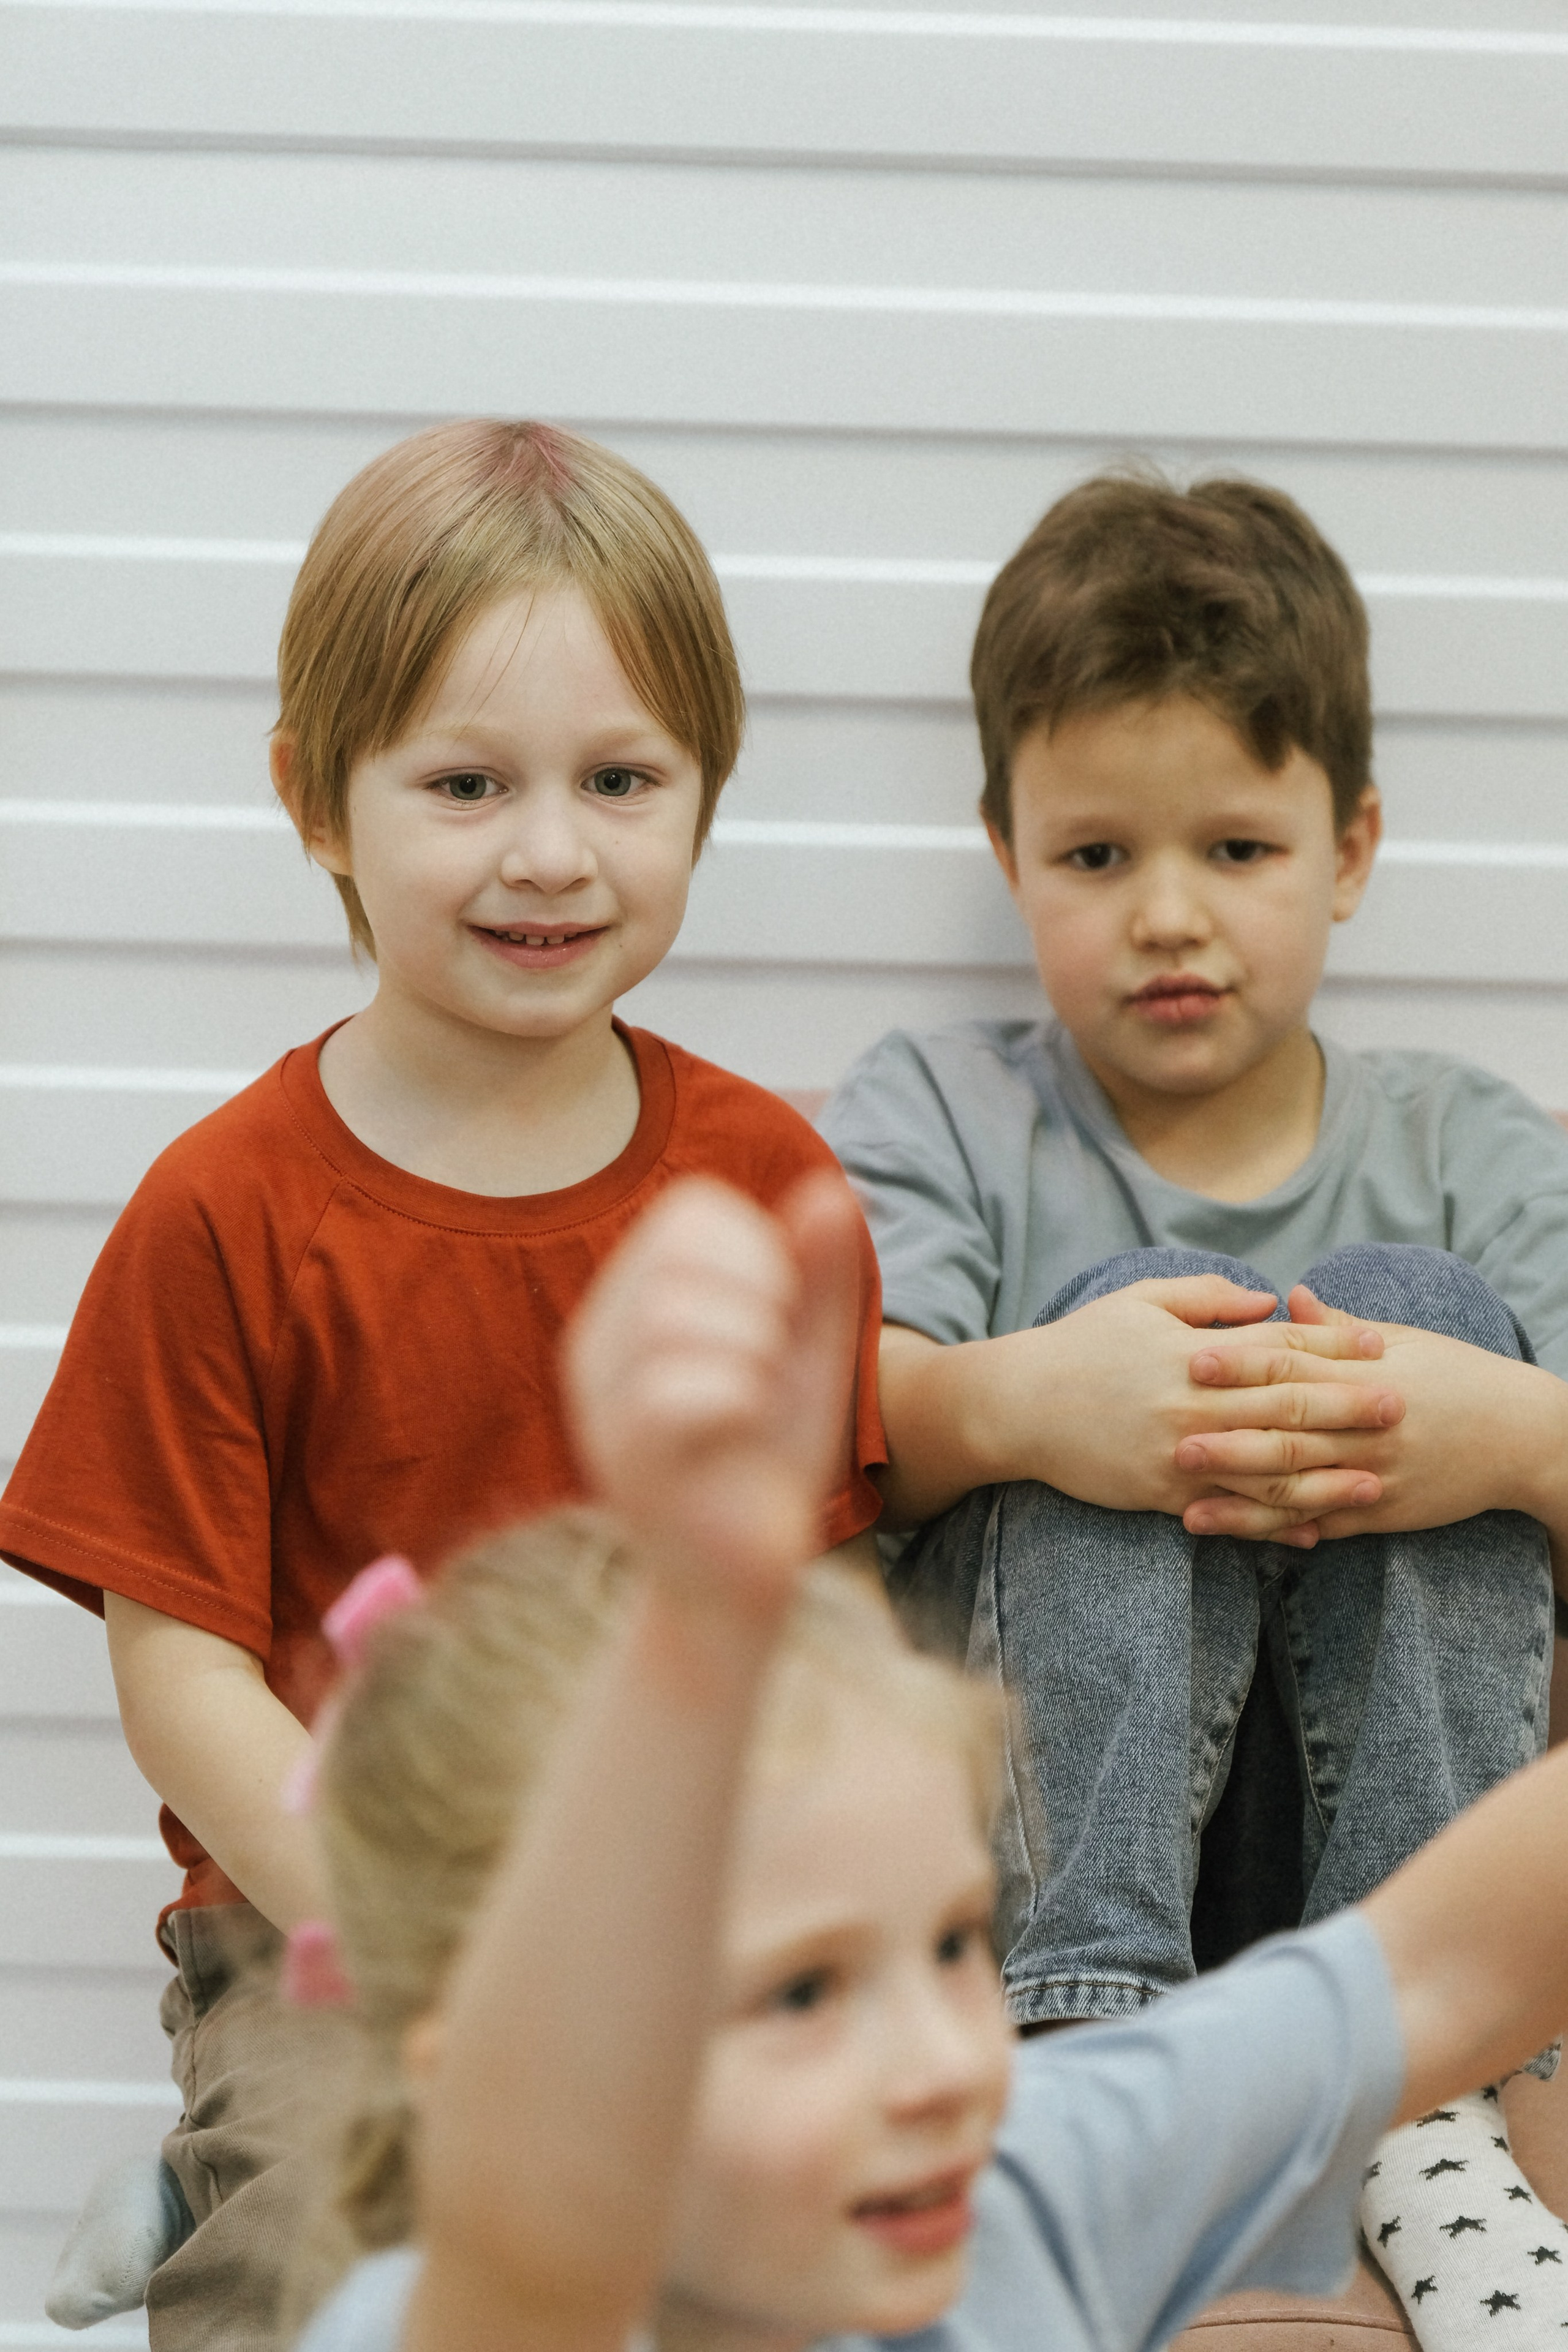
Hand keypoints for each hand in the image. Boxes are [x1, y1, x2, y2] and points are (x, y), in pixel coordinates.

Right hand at [564, 1175, 861, 1611]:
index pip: (689, 1212)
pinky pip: (674, 1392)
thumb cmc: (769, 1454)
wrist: (743, 1574)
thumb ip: (819, 1273)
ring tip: (762, 1392)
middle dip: (759, 1291)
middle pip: (675, 1255)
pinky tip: (747, 1426)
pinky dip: (738, 1397)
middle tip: (775, 1354)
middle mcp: (599, 1346)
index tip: (782, 1310)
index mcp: (634, 1304)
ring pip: (670, 1316)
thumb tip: (831, 1189)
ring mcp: (602, 1404)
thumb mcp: (809, 1349)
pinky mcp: (625, 1462)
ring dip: (751, 1347)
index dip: (759, 1244)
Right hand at [976, 1276, 1394, 1540]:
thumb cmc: (1080, 1345)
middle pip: (1286, 1407)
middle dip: (1348, 1409)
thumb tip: (1270, 1297)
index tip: (1380, 1348)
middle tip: (1401, 1408)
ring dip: (1327, 1477)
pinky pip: (1229, 1512)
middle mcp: (1194, 1404)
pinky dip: (1273, 1524)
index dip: (1332, 1347)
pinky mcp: (1163, 1493)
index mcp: (1193, 1353)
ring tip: (1377, 1481)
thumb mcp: (1139, 1300)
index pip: (1277, 1348)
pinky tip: (1311, 1532)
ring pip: (1268, 1469)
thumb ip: (1207, 1298)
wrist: (1017, 1405)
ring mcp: (1180, 1454)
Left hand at [1175, 1285, 1567, 1543]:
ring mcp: (1375, 1476)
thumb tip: (1287, 1296)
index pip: (1294, 1365)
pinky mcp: (1385, 1514)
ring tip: (1188, 1508)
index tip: (1193, 1359)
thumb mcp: (1403, 1342)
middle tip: (1172, 1440)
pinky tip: (1243, 1536)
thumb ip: (1337, 1329)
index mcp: (1366, 1376)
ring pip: (1301, 1490)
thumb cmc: (1456, 1376)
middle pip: (1289, 1433)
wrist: (1522, 1435)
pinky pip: (1328, 1524)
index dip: (1242, 1363)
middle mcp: (1368, 1428)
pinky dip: (1285, 1533)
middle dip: (1229, 1439)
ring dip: (1242, 1501)